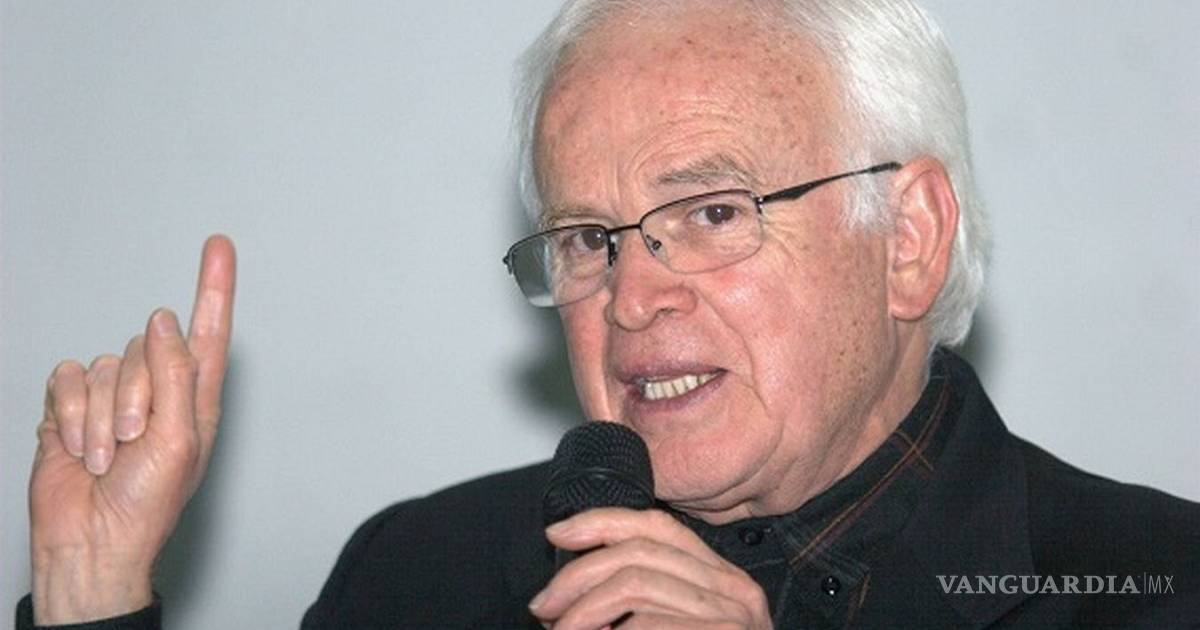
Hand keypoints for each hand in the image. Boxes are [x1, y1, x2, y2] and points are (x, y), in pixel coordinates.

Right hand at [29, 235, 235, 623]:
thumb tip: (163, 320)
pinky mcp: (70, 406)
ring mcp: (112, 397)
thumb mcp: (178, 439)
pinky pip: (67, 380)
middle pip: (148, 347)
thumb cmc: (146, 504)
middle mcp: (157, 390)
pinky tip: (78, 450)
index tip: (219, 245)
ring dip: (102, 417)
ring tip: (108, 457)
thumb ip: (174, 375)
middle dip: (136, 397)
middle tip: (134, 444)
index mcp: (196, 398)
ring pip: (105, 364)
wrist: (91, 540)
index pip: (208, 332)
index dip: (214, 287)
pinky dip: (70, 416)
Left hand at [530, 508, 771, 629]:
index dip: (602, 522)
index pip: (658, 526)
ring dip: (583, 611)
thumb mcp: (665, 628)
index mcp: (723, 581)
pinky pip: (645, 625)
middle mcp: (736, 592)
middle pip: (638, 553)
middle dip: (577, 576)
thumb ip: (639, 602)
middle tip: (544, 608)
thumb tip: (567, 585)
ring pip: (635, 584)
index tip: (556, 534)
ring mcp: (733, 619)